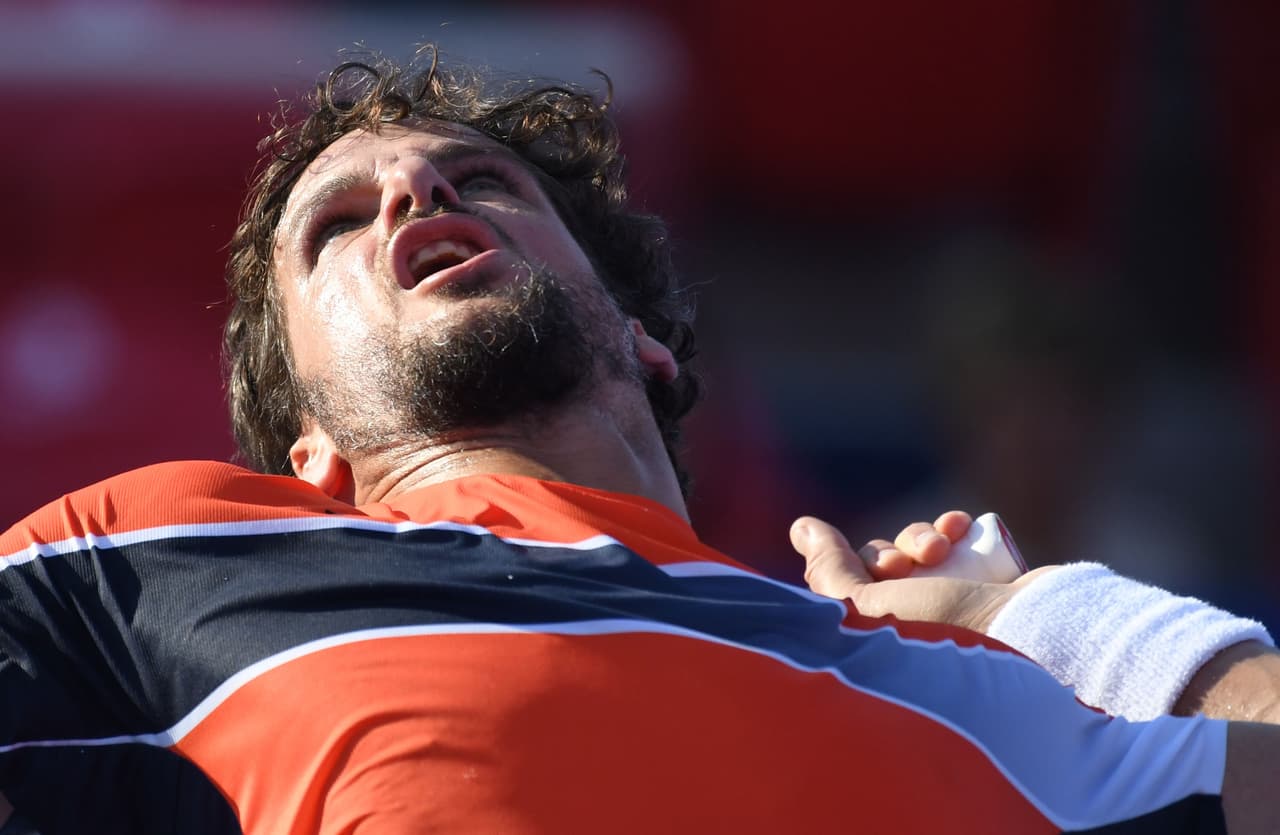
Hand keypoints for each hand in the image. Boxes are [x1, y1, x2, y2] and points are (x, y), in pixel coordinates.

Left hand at [790, 513, 1055, 633]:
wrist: (1032, 636)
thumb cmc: (941, 632)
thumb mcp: (865, 608)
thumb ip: (829, 571)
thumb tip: (801, 527)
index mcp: (875, 649)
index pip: (844, 590)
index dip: (852, 566)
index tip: (882, 570)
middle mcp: (910, 632)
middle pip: (880, 566)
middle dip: (892, 552)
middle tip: (911, 564)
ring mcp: (949, 610)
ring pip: (915, 551)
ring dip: (921, 537)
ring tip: (943, 547)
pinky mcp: (983, 589)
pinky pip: (955, 544)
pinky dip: (952, 528)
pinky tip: (962, 526)